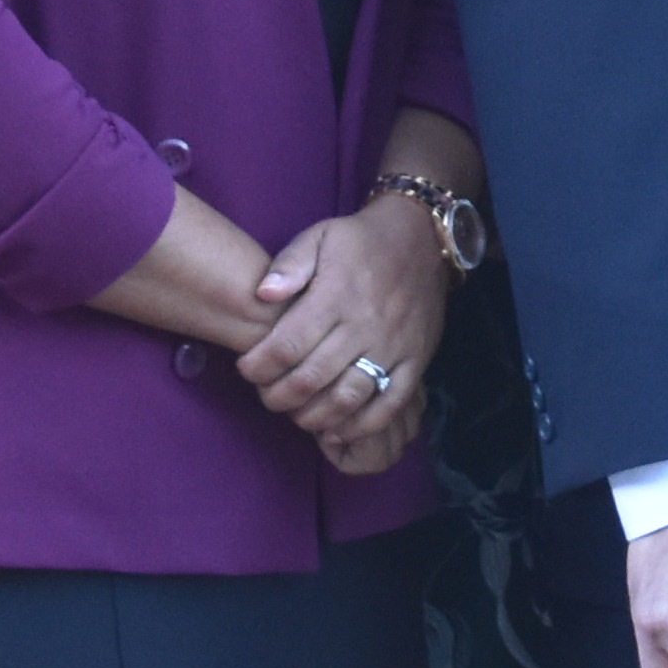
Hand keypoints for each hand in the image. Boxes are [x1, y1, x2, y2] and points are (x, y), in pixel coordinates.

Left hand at [239, 203, 456, 461]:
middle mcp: (364, 324)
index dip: (259, 366)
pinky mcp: (415, 360)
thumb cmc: (361, 241)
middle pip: (312, 378)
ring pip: (348, 398)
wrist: (421, 238)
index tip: (247, 368)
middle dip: (278, 396)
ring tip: (296, 413)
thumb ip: (290, 264)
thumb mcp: (320, 236)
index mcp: (336, 295)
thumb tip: (262, 294)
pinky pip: (390, 403)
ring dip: (314, 416)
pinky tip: (338, 430)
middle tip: (266, 395)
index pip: (287, 345)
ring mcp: (393, 346)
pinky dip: (362, 425)